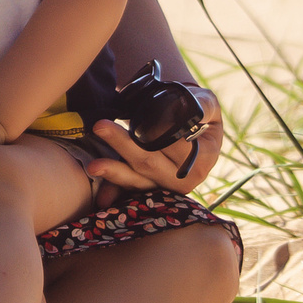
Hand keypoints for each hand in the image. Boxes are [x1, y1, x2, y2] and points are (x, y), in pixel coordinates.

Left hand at [83, 108, 223, 205]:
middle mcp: (183, 179)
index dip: (155, 132)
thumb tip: (192, 109)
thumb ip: (202, 106)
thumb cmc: (200, 116)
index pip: (174, 145)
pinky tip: (100, 196)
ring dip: (114, 172)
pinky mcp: (148, 190)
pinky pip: (129, 192)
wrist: (192, 133)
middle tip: (100, 126)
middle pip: (149, 163)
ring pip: (137, 180)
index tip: (137, 117)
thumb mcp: (209, 106)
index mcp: (202, 160)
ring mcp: (164, 188)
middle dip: (123, 145)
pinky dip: (114, 192)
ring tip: (93, 165)